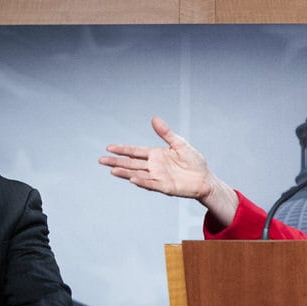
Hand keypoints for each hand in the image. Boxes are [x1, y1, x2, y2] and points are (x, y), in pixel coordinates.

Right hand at [100, 116, 238, 225]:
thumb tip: (154, 119)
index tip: (109, 147)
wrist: (205, 179)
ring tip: (112, 170)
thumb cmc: (194, 162)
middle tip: (101, 160)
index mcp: (156, 155)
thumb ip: (166, 133)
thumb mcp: (179, 144)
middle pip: (131, 164)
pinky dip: (142, 182)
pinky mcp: (165, 186)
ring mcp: (158, 177)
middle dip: (116, 161)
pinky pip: (151, 184)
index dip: (122, 150)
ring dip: (125, 172)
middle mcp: (154, 166)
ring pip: (137, 174)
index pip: (135, 152)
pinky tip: (132, 179)